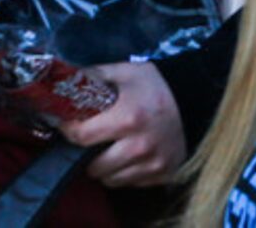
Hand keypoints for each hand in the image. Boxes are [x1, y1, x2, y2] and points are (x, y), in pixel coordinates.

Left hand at [57, 62, 185, 188]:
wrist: (192, 99)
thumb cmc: (152, 85)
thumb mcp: (124, 72)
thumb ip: (94, 77)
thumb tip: (64, 81)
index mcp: (129, 116)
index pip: (82, 136)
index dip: (69, 130)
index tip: (67, 125)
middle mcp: (141, 145)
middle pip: (94, 167)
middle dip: (85, 154)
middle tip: (88, 141)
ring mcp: (153, 163)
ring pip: (111, 180)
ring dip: (103, 168)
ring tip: (106, 149)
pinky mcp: (162, 174)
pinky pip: (129, 183)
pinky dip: (122, 173)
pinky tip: (126, 156)